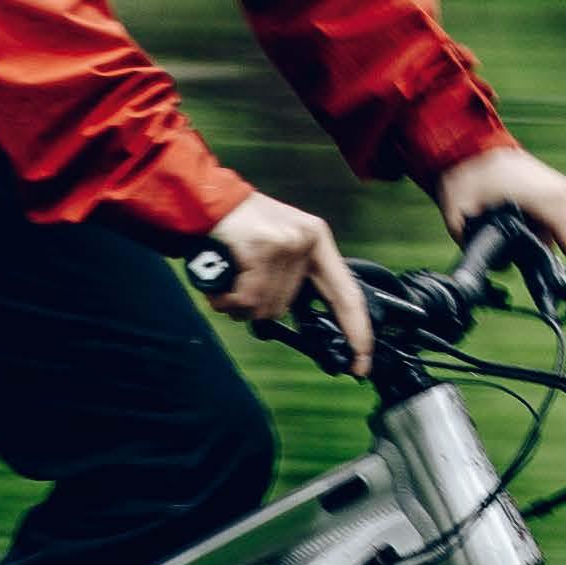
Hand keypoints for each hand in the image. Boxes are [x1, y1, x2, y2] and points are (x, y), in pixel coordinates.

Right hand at [200, 191, 373, 374]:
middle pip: (285, 307)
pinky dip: (226, 300)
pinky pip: (245, 300)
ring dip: (238, 303)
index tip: (360, 364)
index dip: (356, 332)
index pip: (347, 295)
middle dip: (256, 305)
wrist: (205, 200)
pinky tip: (221, 282)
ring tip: (229, 278)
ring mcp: (284, 246)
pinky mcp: (260, 252)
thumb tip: (301, 316)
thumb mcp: (281, 241)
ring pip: (263, 308)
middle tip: (241, 282)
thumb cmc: (240, 226)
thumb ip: (296, 274)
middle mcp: (305, 241)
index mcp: (317, 240)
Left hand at [432, 146, 565, 323]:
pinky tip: (497, 218)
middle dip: (531, 262)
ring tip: (487, 223)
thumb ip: (476, 250)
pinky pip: (542, 223)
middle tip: (500, 258)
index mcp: (552, 206)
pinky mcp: (550, 190)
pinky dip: (524, 230)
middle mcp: (564, 198)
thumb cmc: (466, 176)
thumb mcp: (460, 219)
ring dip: (523, 244)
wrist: (465, 142)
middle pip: (555, 250)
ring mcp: (559, 192)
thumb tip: (492, 270)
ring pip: (545, 238)